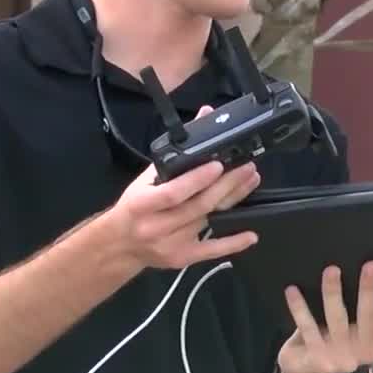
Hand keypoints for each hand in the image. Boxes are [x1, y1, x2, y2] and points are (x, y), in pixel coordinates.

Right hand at [104, 105, 262, 269]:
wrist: (120, 244)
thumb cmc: (135, 206)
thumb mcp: (144, 178)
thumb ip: (175, 153)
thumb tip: (205, 115)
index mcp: (142, 204)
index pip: (174, 192)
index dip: (197, 180)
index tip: (218, 164)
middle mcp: (156, 226)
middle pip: (198, 206)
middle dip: (226, 185)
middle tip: (247, 168)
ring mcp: (171, 245)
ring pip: (208, 221)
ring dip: (233, 200)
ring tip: (251, 180)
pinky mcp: (182, 258)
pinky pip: (211, 251)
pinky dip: (232, 243)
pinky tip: (251, 235)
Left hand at [277, 262, 372, 372]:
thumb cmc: (339, 343)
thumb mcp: (361, 333)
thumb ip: (372, 312)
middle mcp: (363, 350)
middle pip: (370, 316)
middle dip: (370, 289)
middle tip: (371, 265)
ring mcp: (338, 355)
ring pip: (337, 318)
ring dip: (333, 293)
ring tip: (331, 270)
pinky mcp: (315, 356)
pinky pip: (307, 325)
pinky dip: (299, 307)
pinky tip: (292, 290)